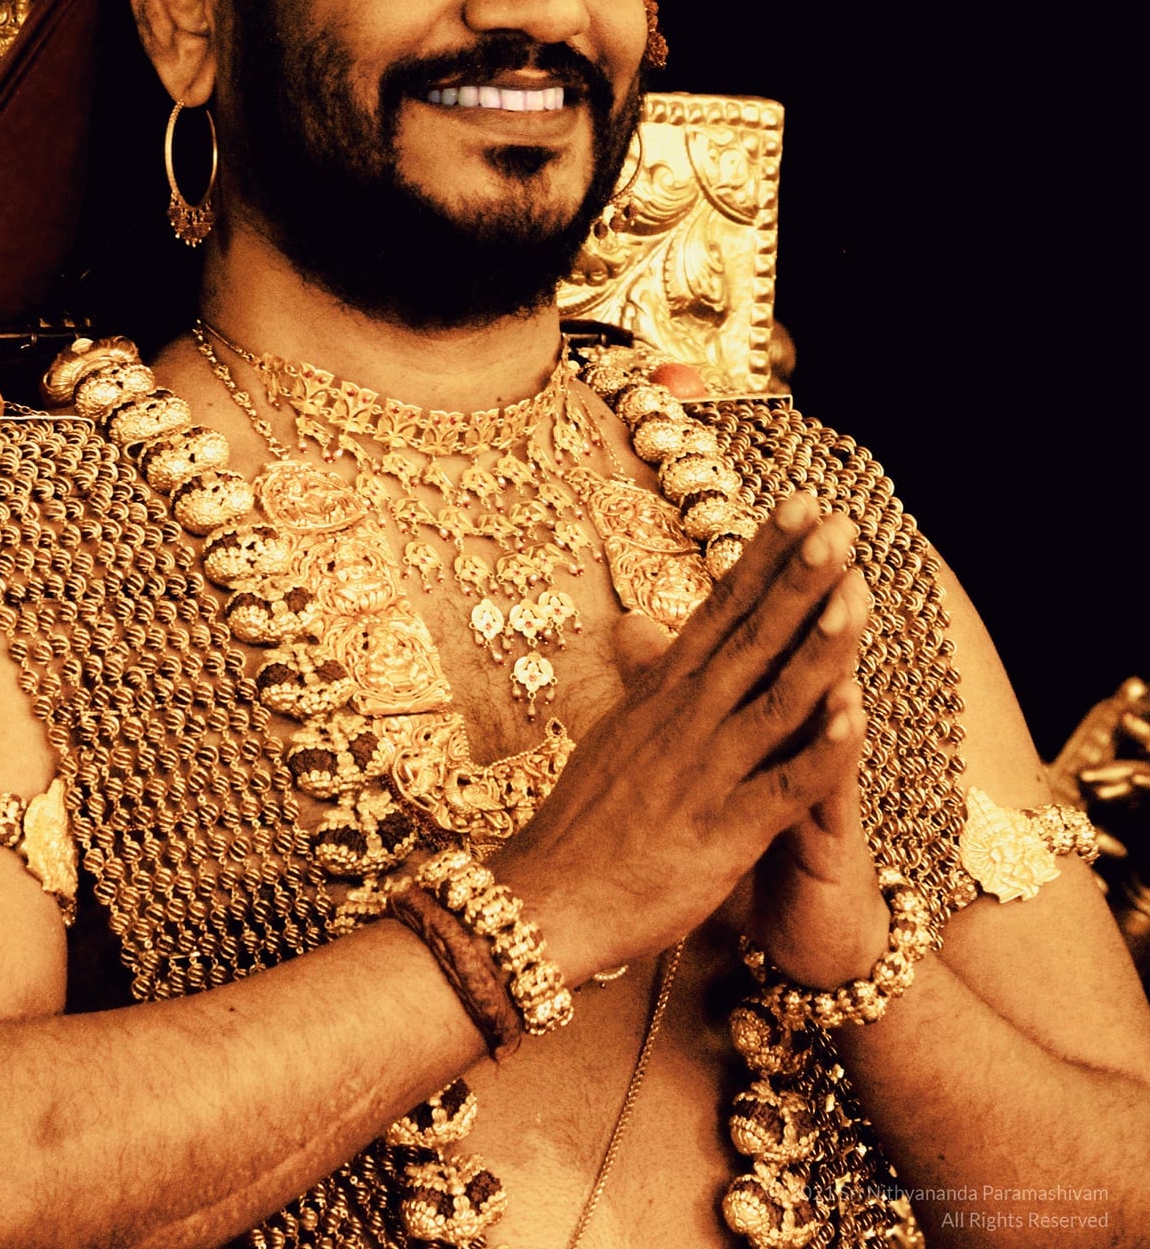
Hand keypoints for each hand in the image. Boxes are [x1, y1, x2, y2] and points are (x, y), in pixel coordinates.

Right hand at [494, 491, 873, 984]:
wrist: (548, 901)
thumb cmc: (585, 823)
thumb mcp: (615, 731)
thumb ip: (644, 676)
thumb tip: (643, 623)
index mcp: (665, 693)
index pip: (723, 608)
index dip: (766, 554)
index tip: (802, 504)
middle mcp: (686, 720)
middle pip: (753, 635)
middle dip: (799, 576)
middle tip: (838, 520)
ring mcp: (705, 772)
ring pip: (774, 697)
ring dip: (820, 643)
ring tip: (858, 590)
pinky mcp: (724, 832)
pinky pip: (783, 787)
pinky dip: (821, 752)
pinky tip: (857, 717)